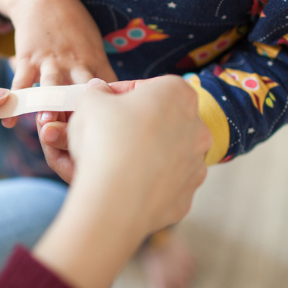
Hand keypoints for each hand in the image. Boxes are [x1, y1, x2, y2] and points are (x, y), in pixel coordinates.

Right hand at [0, 0, 116, 127]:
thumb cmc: (74, 28)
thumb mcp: (95, 48)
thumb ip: (102, 76)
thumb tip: (115, 105)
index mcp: (96, 64)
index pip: (109, 92)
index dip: (112, 112)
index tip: (113, 131)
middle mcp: (76, 65)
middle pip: (82, 93)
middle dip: (82, 113)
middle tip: (82, 135)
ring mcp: (51, 62)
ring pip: (52, 87)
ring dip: (49, 105)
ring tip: (46, 124)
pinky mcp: (28, 59)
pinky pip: (20, 83)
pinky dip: (15, 101)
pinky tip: (8, 120)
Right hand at [31, 77, 211, 287]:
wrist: (114, 200)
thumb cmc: (105, 141)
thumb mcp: (90, 102)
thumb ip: (97, 92)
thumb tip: (98, 91)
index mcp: (178, 94)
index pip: (148, 87)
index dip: (120, 94)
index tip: (102, 103)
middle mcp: (197, 127)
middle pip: (162, 120)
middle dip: (136, 124)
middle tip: (107, 132)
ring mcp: (195, 164)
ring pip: (166, 153)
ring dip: (144, 153)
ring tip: (113, 160)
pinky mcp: (187, 196)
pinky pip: (164, 183)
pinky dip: (147, 182)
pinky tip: (123, 184)